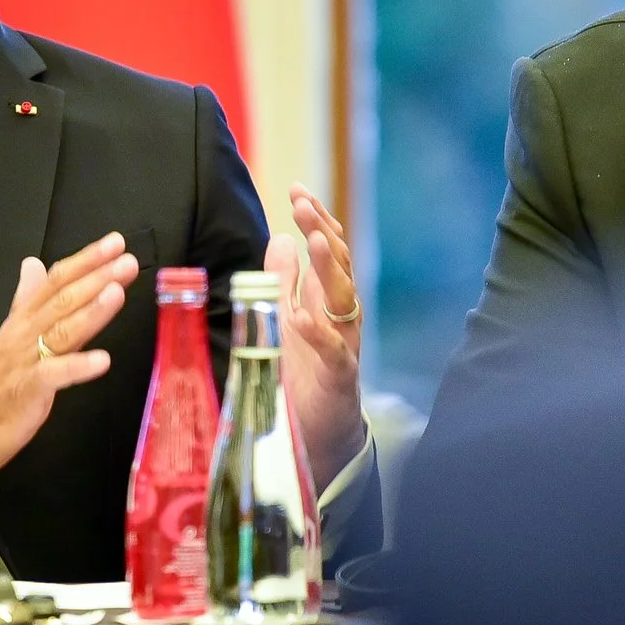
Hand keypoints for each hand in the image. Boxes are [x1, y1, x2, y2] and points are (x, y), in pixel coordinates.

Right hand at [0, 233, 137, 487]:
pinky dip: (77, 367)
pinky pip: (53, 376)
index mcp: (22, 321)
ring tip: (117, 292)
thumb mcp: (8, 336)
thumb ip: (25, 300)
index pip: (54, 281)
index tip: (114, 243)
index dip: (85, 260)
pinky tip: (102, 360)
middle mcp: (24, 335)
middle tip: (127, 260)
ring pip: (61, 330)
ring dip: (91, 311)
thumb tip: (33, 264)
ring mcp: (24, 363)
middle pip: (62, 299)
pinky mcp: (25, 393)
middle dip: (96, 277)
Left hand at [277, 183, 365, 478]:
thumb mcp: (287, 318)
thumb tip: (279, 237)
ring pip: (344, 302)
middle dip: (323, 232)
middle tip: (302, 205)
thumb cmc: (304, 374)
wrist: (317, 435)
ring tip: (313, 242)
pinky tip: (301, 316)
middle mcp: (341, 318)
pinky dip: (318, 334)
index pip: (329, 249)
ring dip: (330, 270)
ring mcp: (343, 346)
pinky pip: (333, 353)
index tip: (297, 189)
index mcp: (327, 300)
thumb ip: (284, 281)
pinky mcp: (338, 379)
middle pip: (340, 267)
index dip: (316, 219)